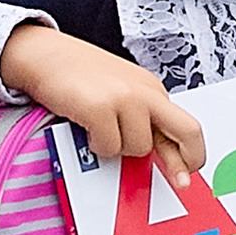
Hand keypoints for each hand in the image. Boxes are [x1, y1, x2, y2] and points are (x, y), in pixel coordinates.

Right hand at [0, 27, 204, 179]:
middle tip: (177, 180)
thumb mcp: (120, 93)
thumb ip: (140, 120)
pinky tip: (86, 128)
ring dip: (118, 150)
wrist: (45, 55)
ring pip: (138, 148)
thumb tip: (159, 159)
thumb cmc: (78, 76)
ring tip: (99, 130)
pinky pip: (109, 148)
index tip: (186, 175)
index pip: (186, 125)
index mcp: (152, 90)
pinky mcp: (101, 107)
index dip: (191, 155)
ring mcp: (125, 99)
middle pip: (188, 131)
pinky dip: (95, 146)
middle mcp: (146, 92)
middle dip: (184, 161)